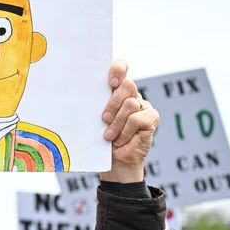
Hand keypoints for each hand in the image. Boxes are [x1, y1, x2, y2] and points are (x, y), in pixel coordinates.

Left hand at [100, 60, 158, 182]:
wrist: (114, 161)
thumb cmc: (99, 138)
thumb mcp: (93, 118)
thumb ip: (93, 104)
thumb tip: (77, 93)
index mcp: (115, 90)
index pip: (121, 67)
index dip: (118, 69)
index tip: (110, 83)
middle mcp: (131, 94)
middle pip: (127, 85)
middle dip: (113, 103)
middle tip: (103, 119)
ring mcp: (143, 105)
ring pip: (131, 103)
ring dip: (117, 122)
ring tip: (108, 136)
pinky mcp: (151, 118)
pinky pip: (138, 118)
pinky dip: (126, 131)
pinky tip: (120, 140)